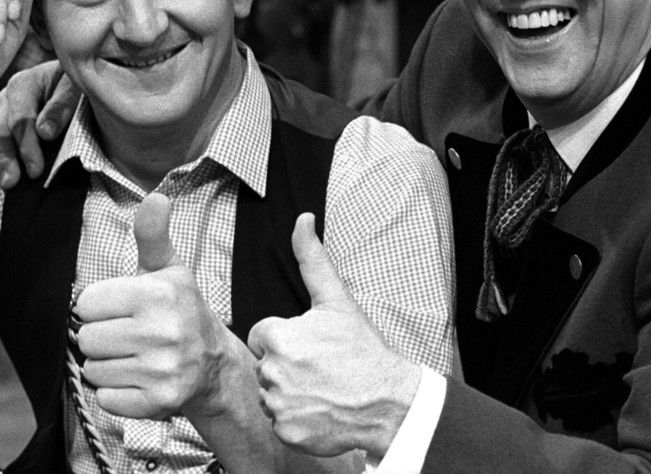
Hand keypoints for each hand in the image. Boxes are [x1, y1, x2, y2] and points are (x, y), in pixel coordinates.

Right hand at [0, 60, 77, 186]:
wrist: (70, 79)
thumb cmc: (75, 86)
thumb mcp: (75, 89)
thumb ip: (62, 107)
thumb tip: (44, 132)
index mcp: (25, 84)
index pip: (21, 119)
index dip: (27, 145)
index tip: (35, 171)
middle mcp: (6, 95)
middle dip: (4, 156)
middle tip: (10, 183)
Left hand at [73, 193, 238, 418]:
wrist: (214, 365)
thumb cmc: (181, 311)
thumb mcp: (169, 269)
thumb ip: (152, 235)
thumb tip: (155, 196)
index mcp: (158, 294)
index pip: (86, 303)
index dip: (101, 306)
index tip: (123, 309)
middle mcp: (162, 332)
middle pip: (86, 339)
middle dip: (102, 337)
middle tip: (128, 334)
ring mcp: (162, 370)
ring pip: (94, 370)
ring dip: (108, 366)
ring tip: (135, 357)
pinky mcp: (158, 402)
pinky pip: (106, 399)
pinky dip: (117, 393)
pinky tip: (140, 379)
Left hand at [247, 214, 421, 457]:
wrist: (388, 401)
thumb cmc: (362, 351)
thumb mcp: (337, 300)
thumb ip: (312, 258)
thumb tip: (303, 219)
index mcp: (278, 336)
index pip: (263, 335)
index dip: (286, 338)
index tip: (311, 345)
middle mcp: (272, 371)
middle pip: (265, 365)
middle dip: (286, 365)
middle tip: (320, 368)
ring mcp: (278, 404)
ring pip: (270, 394)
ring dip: (289, 392)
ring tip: (322, 388)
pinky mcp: (286, 431)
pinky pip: (280, 422)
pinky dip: (295, 419)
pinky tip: (320, 410)